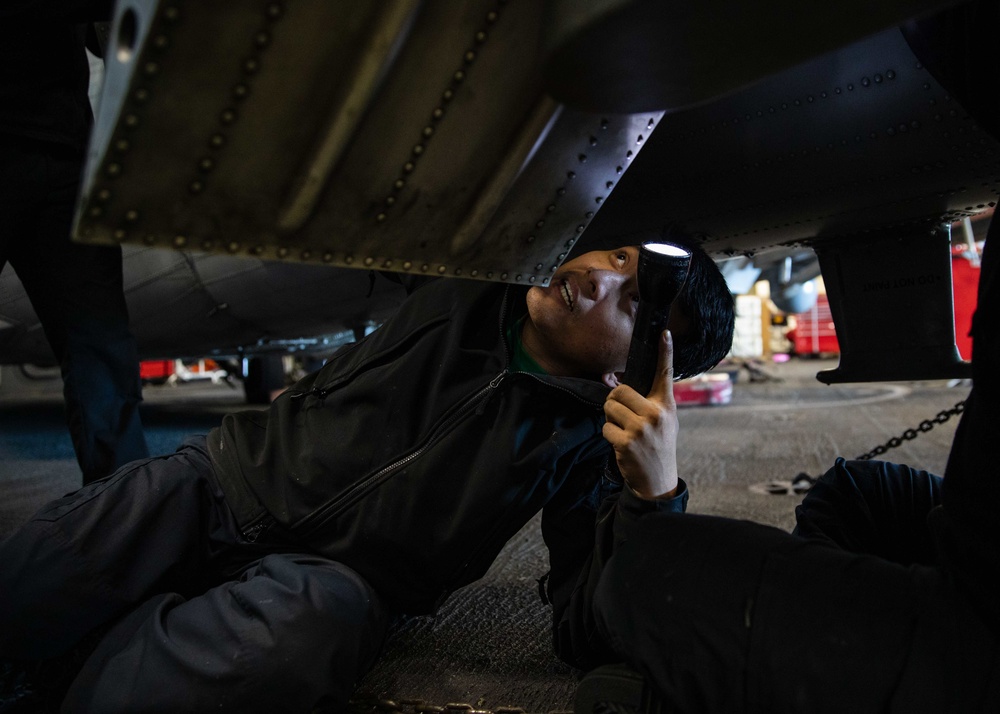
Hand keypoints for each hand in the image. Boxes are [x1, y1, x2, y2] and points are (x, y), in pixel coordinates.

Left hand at [602, 330, 679, 498]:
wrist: (658, 480)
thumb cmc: (658, 446)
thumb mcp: (664, 421)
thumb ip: (649, 402)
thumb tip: (617, 384)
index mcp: (667, 405)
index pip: (665, 374)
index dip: (665, 352)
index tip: (664, 333)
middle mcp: (656, 413)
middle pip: (620, 391)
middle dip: (615, 403)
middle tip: (623, 417)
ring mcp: (642, 428)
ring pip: (610, 408)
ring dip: (611, 419)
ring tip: (625, 432)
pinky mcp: (627, 441)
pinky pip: (605, 427)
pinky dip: (609, 435)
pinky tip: (622, 445)